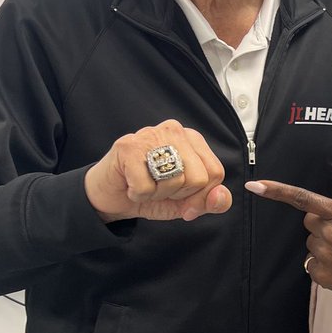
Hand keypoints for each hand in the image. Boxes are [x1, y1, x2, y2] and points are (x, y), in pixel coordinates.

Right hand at [84, 119, 231, 221]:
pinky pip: (147, 186)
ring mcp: (151, 135)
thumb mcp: (187, 201)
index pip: (216, 173)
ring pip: (175, 181)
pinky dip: (138, 194)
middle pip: (198, 178)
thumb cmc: (151, 192)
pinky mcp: (128, 147)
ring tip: (145, 184)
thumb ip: (210, 201)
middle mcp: (175, 131)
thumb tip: (220, 196)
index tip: (181, 197)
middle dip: (178, 195)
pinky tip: (131, 184)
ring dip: (157, 194)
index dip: (200, 196)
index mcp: (193, 139)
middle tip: (159, 188)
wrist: (112, 194)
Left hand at [246, 155, 331, 305]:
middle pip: (309, 220)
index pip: (303, 198)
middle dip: (323, 223)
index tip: (255, 186)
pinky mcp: (319, 274)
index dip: (277, 191)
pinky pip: (311, 263)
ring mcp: (322, 255)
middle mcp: (328, 233)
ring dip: (324, 244)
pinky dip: (323, 264)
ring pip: (311, 242)